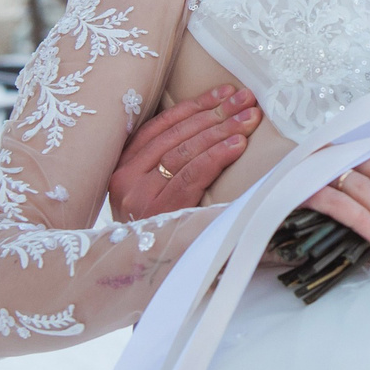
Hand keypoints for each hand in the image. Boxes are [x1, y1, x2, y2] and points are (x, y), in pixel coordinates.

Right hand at [109, 85, 261, 218]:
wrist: (139, 276)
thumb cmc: (154, 231)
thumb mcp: (149, 194)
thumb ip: (165, 164)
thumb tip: (208, 128)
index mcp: (121, 167)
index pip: (161, 126)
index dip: (195, 106)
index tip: (224, 92)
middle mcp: (125, 179)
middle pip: (176, 135)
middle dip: (215, 113)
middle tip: (246, 100)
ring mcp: (139, 196)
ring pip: (186, 151)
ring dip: (221, 130)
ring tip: (249, 118)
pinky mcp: (159, 212)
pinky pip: (192, 175)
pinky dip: (217, 156)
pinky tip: (237, 145)